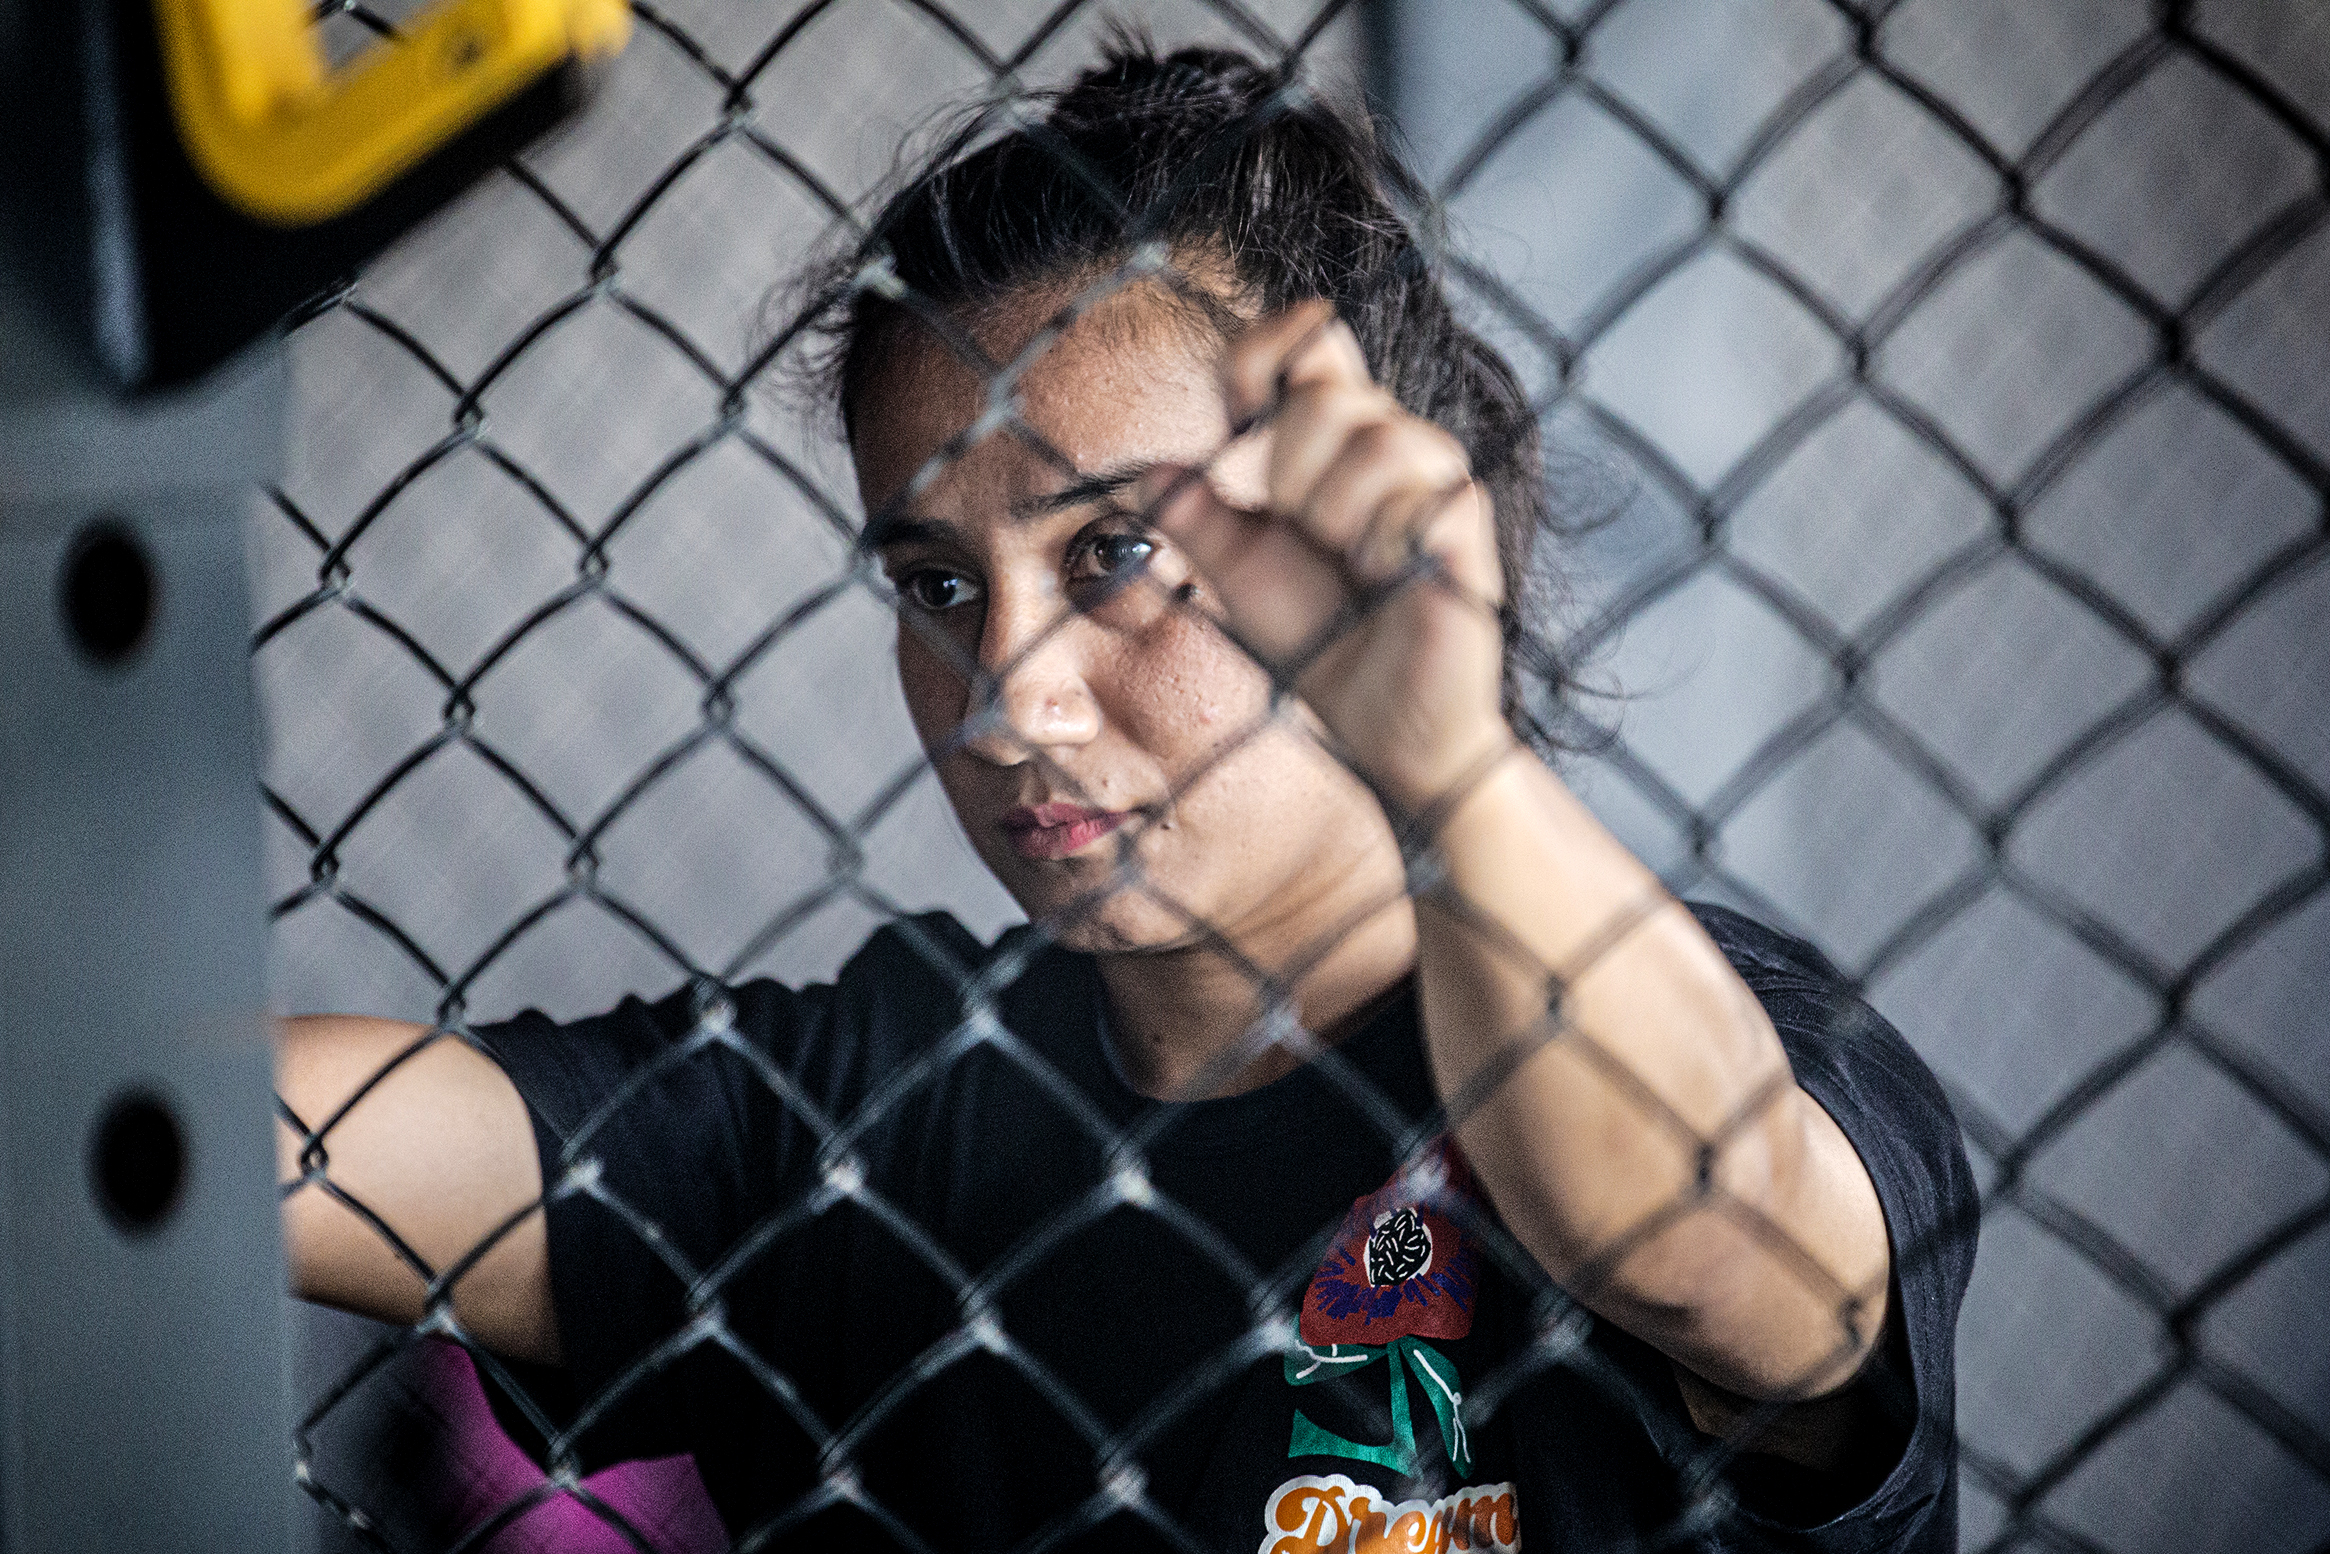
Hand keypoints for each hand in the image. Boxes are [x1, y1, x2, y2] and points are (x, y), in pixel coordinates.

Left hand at [1142, 301, 1511, 811]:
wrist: (1378, 721)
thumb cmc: (1321, 640)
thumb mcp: (1239, 572)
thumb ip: (1197, 518)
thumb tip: (1147, 472)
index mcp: (1336, 444)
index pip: (1313, 343)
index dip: (1266, 349)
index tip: (1234, 407)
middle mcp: (1393, 447)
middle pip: (1328, 394)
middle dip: (1290, 469)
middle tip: (1302, 530)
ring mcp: (1435, 483)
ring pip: (1380, 436)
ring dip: (1338, 510)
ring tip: (1346, 559)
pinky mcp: (1467, 528)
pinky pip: (1424, 497)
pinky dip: (1382, 544)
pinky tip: (1383, 578)